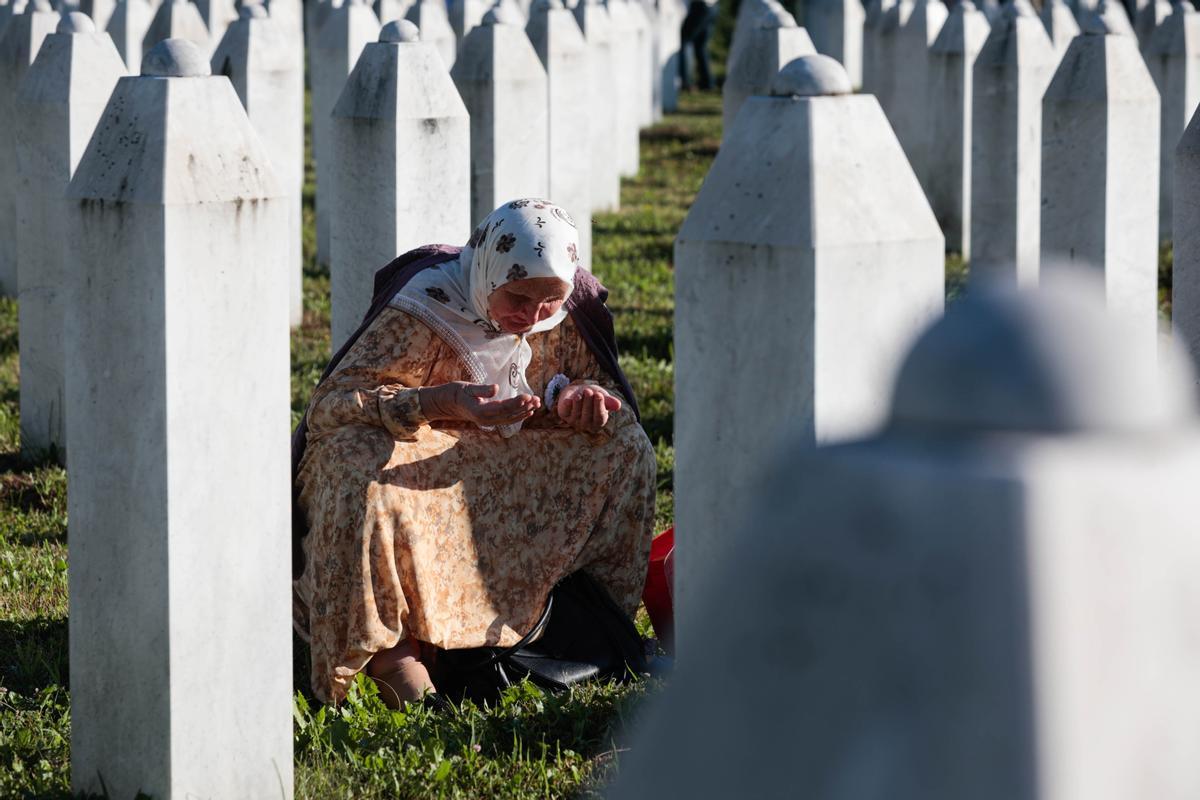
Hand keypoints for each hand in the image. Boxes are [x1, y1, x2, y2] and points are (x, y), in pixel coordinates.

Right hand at [419, 382, 540, 426]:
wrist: (448, 403)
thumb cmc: (457, 392)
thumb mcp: (468, 388)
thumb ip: (482, 389)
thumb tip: (496, 388)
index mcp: (481, 412)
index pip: (503, 408)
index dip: (516, 403)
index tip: (527, 396)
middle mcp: (486, 420)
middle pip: (510, 414)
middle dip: (524, 407)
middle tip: (537, 399)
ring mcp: (489, 422)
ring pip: (511, 418)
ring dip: (525, 411)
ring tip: (537, 403)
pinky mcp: (491, 420)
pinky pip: (508, 419)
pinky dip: (519, 415)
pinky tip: (529, 411)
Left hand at [556, 384, 620, 432]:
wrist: (579, 390)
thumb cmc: (594, 395)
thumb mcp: (602, 396)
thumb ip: (609, 402)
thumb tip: (618, 405)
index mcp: (598, 422)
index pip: (599, 417)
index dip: (599, 406)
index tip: (599, 395)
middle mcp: (586, 424)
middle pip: (587, 414)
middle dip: (588, 401)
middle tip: (588, 391)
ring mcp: (574, 421)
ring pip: (576, 412)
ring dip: (579, 401)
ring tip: (582, 391)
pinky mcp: (564, 415)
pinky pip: (565, 411)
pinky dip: (567, 405)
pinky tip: (568, 400)